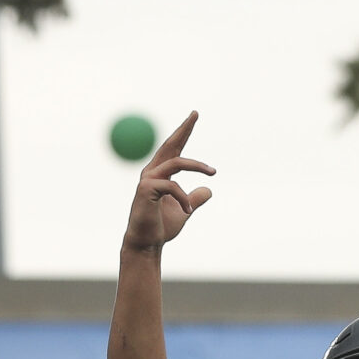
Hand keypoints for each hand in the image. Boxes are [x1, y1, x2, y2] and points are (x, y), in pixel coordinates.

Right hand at [121, 112, 215, 254]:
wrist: (147, 244)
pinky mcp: (146, 189)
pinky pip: (172, 186)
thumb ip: (194, 198)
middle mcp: (152, 172)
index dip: (183, 133)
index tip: (193, 116)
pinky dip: (183, 198)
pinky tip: (188, 211)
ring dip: (197, 166)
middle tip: (195, 114)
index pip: (174, 149)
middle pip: (170, 145)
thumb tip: (208, 190)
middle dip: (183, 129)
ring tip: (212, 173)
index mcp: (160, 174)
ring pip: (177, 163)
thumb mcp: (185, 209)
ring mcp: (147, 179)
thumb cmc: (161, 227)